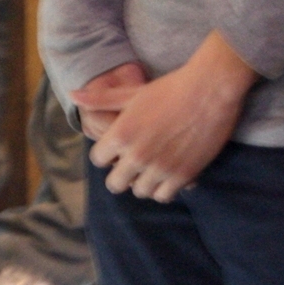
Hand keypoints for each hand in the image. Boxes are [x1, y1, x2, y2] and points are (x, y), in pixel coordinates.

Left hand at [85, 32, 257, 203]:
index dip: (106, 154)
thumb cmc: (169, 88)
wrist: (210, 90)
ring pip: (140, 192)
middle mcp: (137, 155)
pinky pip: (163, 196)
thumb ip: (101, 99)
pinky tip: (169, 173)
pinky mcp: (182, 175)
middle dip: (121, 173)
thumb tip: (73, 95)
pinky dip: (164, 188)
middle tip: (134, 163)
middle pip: (115, 184)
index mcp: (121, 134)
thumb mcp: (131, 92)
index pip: (97, 160)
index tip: (117, 149)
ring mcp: (160, 168)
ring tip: (152, 167)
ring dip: (143, 181)